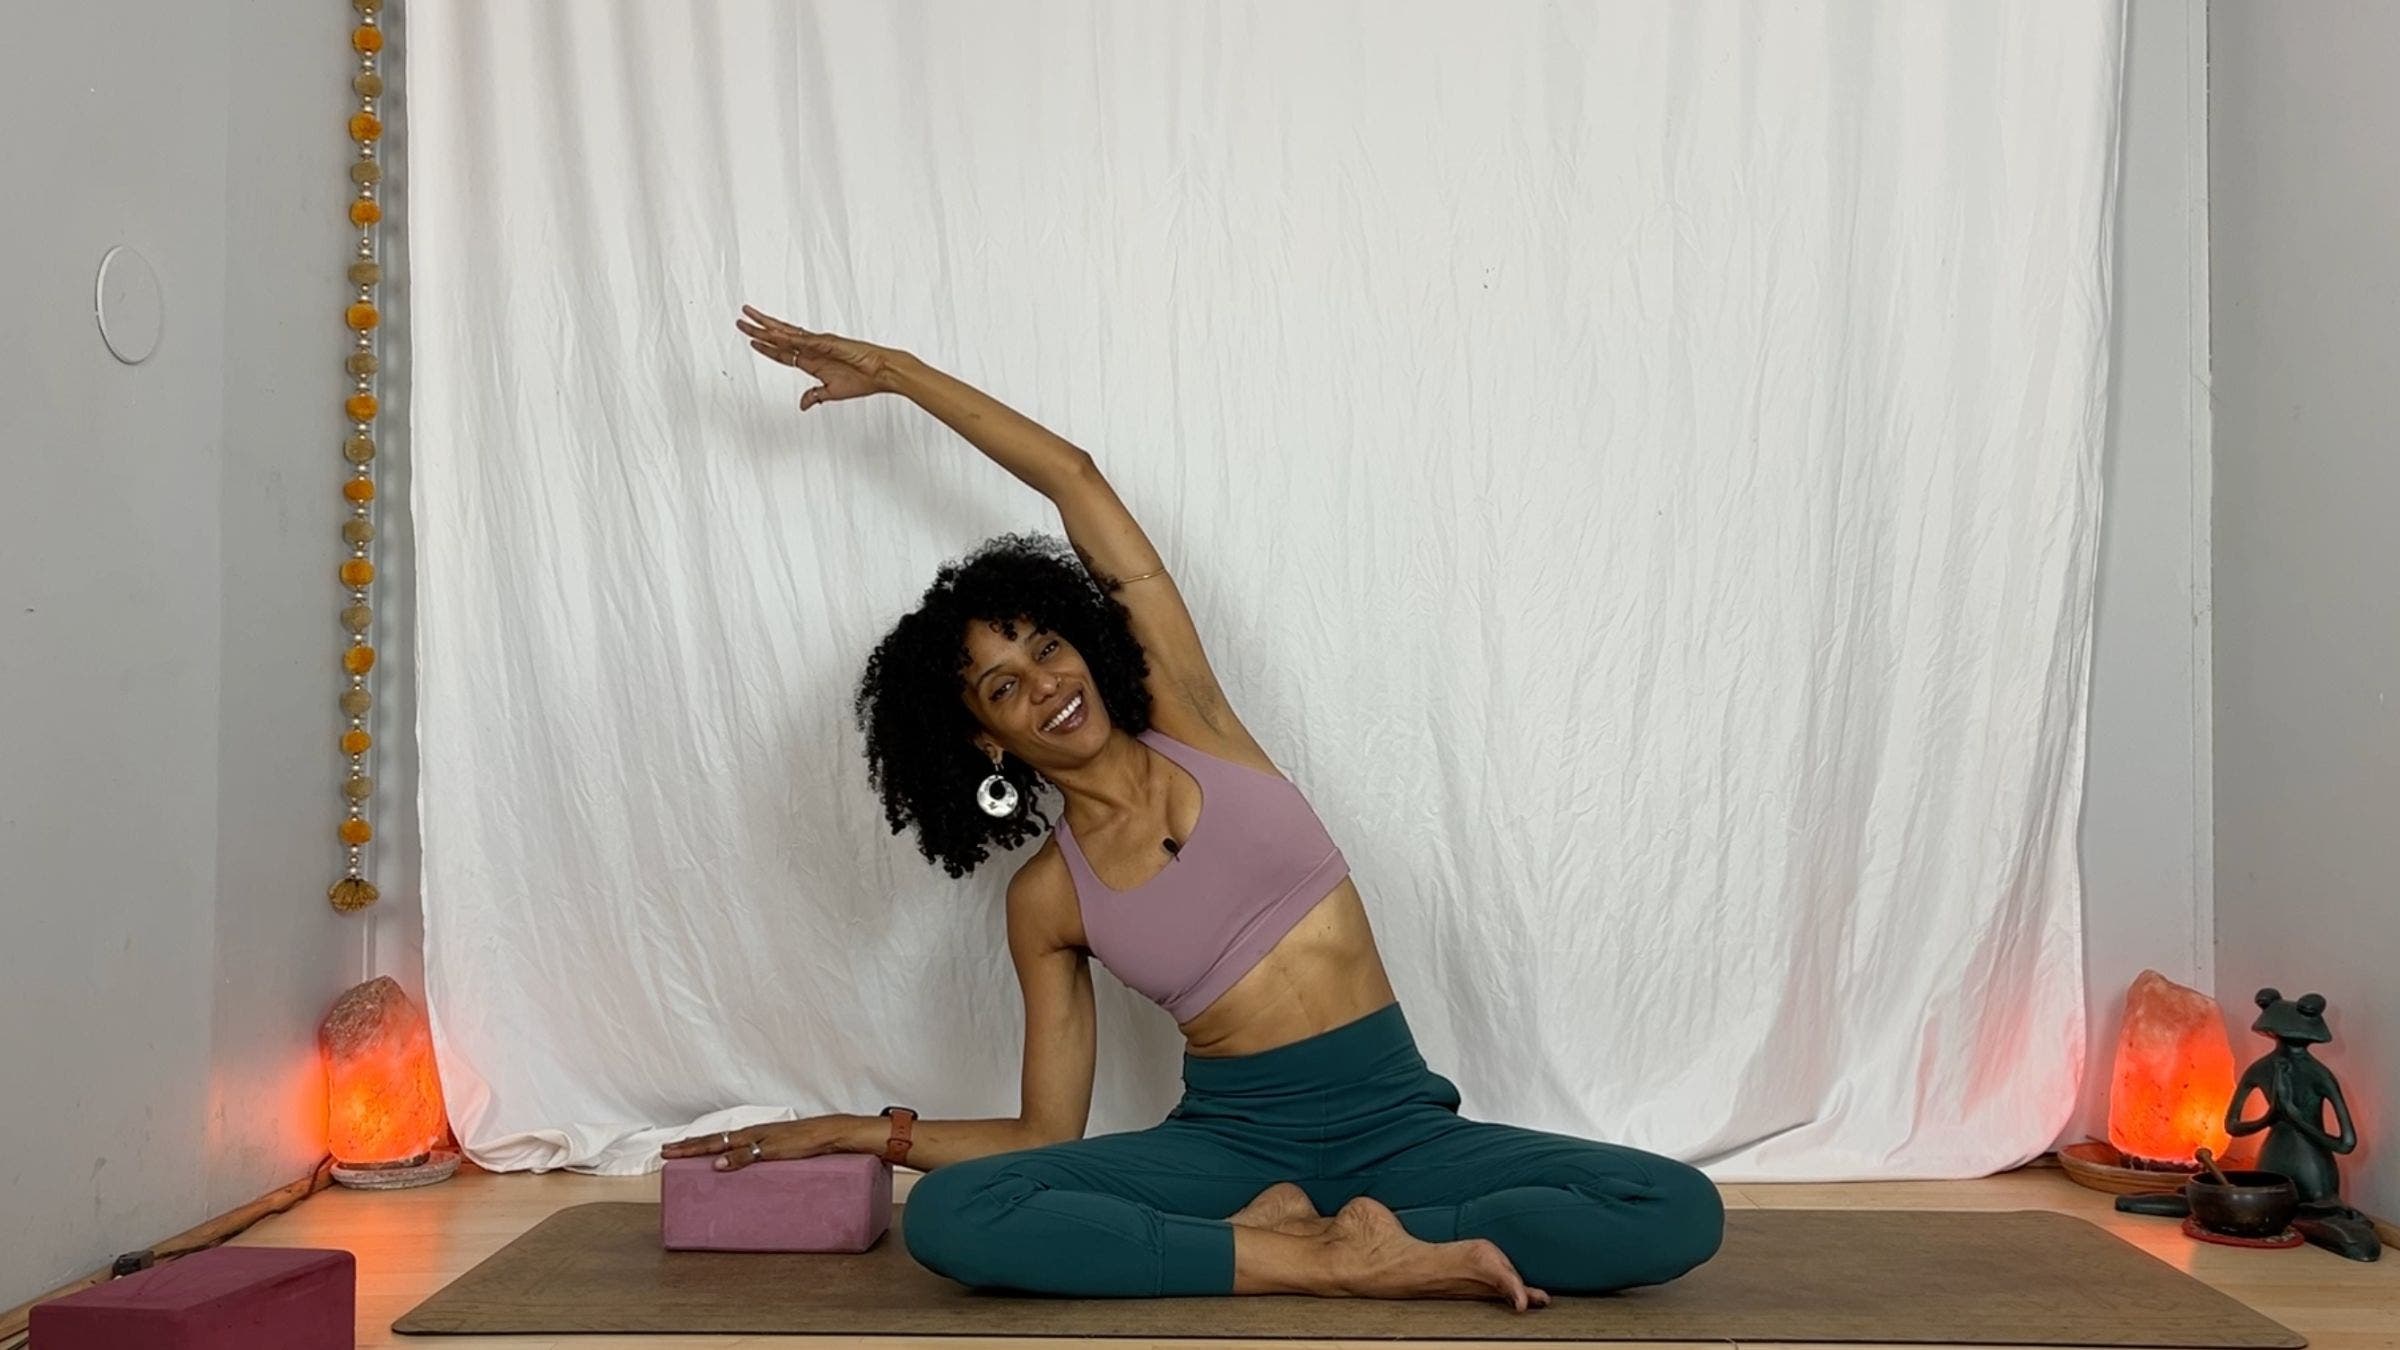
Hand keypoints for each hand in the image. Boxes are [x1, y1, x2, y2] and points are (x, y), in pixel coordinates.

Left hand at [660, 1115, 870, 1171]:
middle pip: (712, 1140)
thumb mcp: (774, 1151)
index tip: (672, 1150)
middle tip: (664, 1152)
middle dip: (687, 1146)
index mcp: (750, 1134)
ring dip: (699, 1148)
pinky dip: (733, 1159)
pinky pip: (748, 1154)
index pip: (715, 1139)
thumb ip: (753, 1158)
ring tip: (678, 1154)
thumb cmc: (803, 1142)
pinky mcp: (773, 1149)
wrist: (827, 1132)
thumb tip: (724, 1167)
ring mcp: (760, 1140)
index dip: (692, 1145)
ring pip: (723, 1143)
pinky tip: (718, 1164)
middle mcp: (750, 1134)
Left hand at [734, 305, 906, 409]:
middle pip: (779, 338)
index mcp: (813, 361)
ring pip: (786, 333)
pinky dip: (788, 337)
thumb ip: (815, 396)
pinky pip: (804, 340)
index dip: (765, 348)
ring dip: (766, 326)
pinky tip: (773, 333)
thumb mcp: (832, 393)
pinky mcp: (829, 342)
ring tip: (749, 316)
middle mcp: (812, 349)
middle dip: (758, 330)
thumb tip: (803, 405)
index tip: (751, 341)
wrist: (883, 373)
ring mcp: (819, 343)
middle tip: (740, 321)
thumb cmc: (863, 380)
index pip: (783, 353)